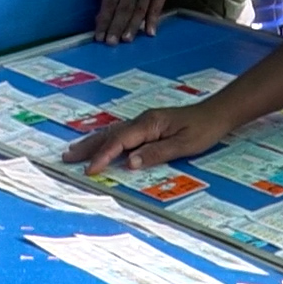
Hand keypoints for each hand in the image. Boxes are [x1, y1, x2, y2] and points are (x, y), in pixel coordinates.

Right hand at [64, 103, 231, 175]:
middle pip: (109, 134)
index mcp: (149, 124)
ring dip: (92, 143)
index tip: (90, 170)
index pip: (119, 142)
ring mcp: (144, 122)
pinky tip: (99, 144)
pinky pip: (121, 133)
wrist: (217, 113)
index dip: (104, 156)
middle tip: (66, 158)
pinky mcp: (148, 125)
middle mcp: (142, 121)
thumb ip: (156, 153)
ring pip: (112, 133)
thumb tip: (130, 163)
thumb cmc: (203, 129)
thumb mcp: (183, 145)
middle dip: (87, 147)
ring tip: (73, 151)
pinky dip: (105, 140)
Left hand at [95, 0, 177, 44]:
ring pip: (140, 9)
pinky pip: (158, 6)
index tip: (98, 36)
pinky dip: (153, 20)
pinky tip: (149, 32)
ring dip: (132, 27)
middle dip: (116, 27)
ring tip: (126, 40)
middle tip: (111, 44)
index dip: (104, 20)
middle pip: (124, 8)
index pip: (109, 2)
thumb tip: (103, 15)